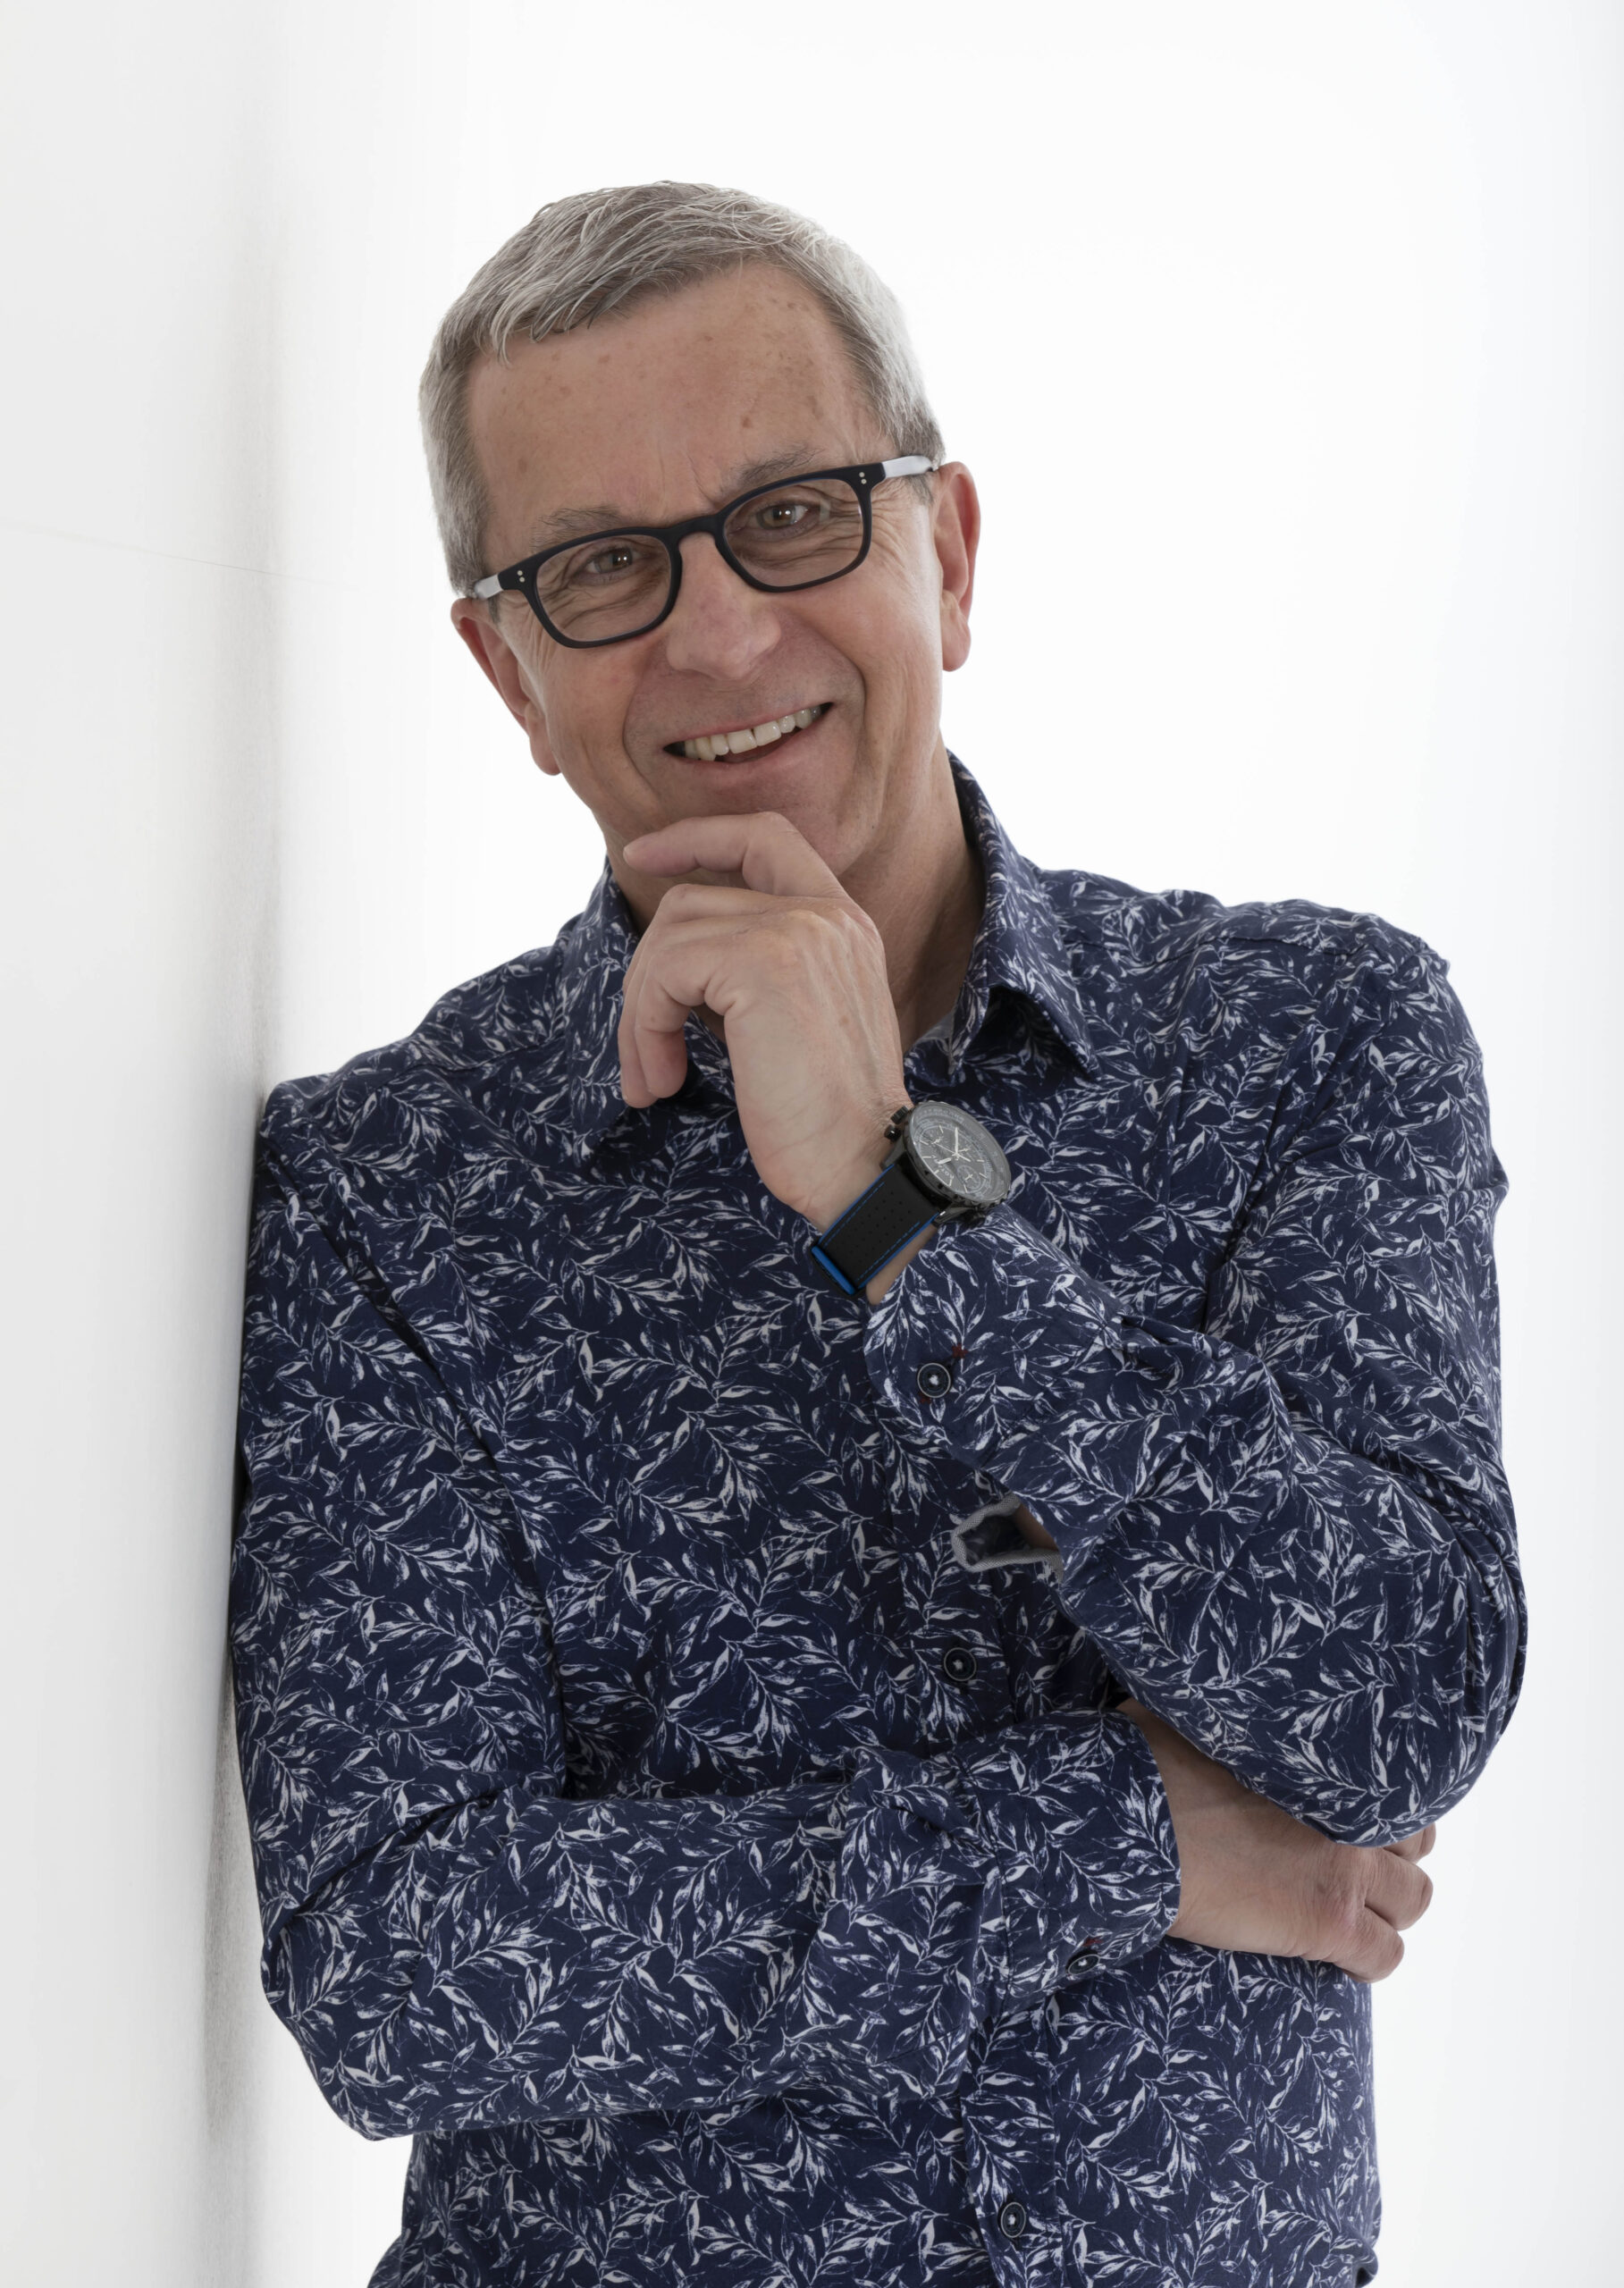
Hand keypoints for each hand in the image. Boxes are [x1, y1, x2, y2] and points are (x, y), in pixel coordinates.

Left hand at [618, 812, 909, 1229]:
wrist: (863, 1167)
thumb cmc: (826, 1121)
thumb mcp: (796, 1025)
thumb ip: (758, 974)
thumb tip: (672, 961)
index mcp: (843, 923)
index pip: (765, 836)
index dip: (698, 837)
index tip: (645, 855)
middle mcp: (827, 914)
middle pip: (693, 899)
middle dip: (647, 974)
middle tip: (642, 1049)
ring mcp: (798, 931)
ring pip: (670, 936)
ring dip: (640, 1013)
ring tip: (652, 1077)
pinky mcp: (762, 963)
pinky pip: (665, 971)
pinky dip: (644, 1028)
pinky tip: (662, 1081)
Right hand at [1118, 1699, 1435, 1980]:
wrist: (1131, 1824)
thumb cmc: (1147, 1763)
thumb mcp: (1196, 1719)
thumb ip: (1231, 1721)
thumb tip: (1209, 1705)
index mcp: (1324, 1760)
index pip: (1397, 1784)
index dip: (1379, 1807)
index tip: (1349, 1819)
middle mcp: (1351, 1812)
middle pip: (1417, 1843)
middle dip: (1391, 1855)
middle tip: (1348, 1864)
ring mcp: (1346, 1870)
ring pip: (1414, 1900)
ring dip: (1387, 1907)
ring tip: (1344, 1910)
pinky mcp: (1329, 1924)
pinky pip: (1385, 1956)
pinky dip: (1367, 1958)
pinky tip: (1335, 1954)